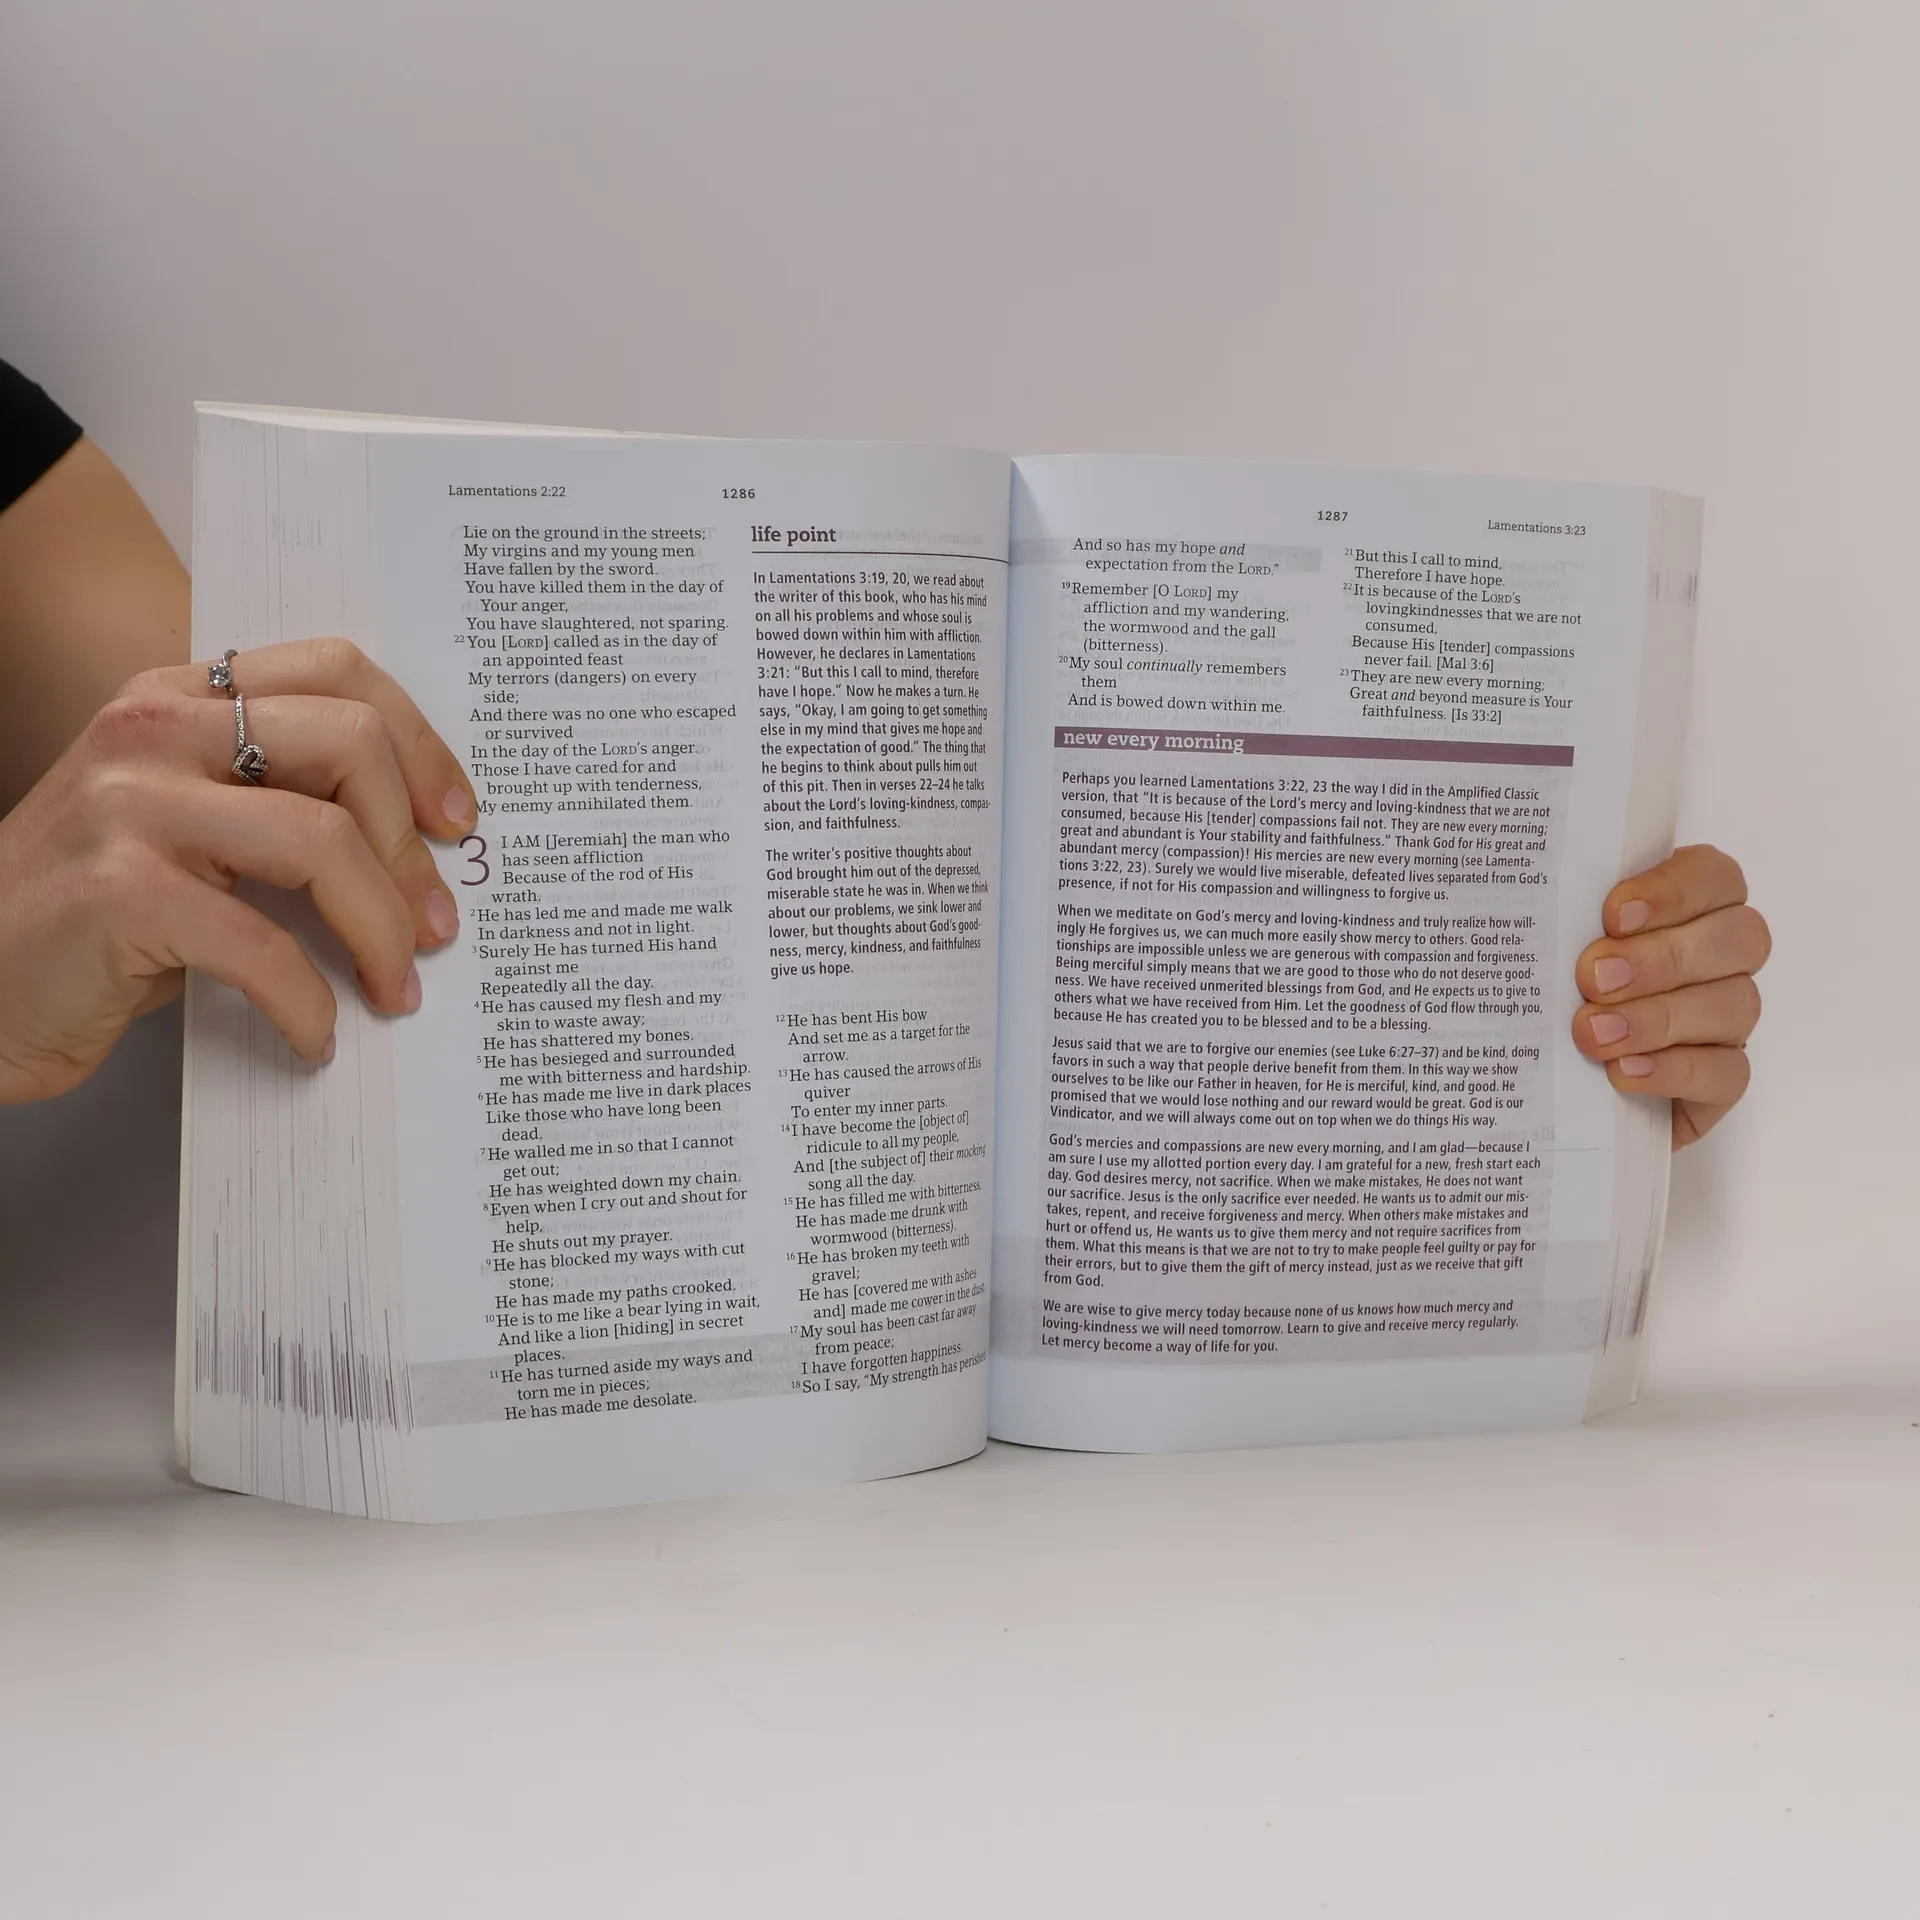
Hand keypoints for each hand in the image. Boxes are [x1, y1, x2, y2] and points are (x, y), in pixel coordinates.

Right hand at [0, 638, 476, 1102]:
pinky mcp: (118, 893)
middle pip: (347, 744)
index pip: (337, 672)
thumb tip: (418, 846)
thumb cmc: (92, 916)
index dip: (421, 746)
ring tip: (393, 984)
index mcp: (179, 696)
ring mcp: (129, 805)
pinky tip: (315, 1036)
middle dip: (410, 846)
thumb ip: (277, 799)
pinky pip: (262, 945)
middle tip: (433, 924)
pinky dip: (308, 1003)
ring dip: (380, 928)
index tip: (456, 822)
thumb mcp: (186, 826)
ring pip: (321, 841)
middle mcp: (152, 730)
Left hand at [1572, 844, 1769, 1147]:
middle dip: (1662, 959)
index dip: (1673, 891)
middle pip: (1738, 939)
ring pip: (1736, 1006)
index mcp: (1691, 904)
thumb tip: (1521, 878)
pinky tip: (1624, 1071)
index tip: (1612, 915)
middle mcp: (1722, 957)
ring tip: (1593, 1033)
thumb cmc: (1551, 985)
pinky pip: (1727, 1073)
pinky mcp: (1722, 1077)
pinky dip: (1675, 1070)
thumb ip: (1557, 910)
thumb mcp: (1547, 939)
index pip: (1714, 877)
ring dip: (1659, 1018)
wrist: (1547, 1078)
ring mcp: (1728, 1018)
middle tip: (1592, 978)